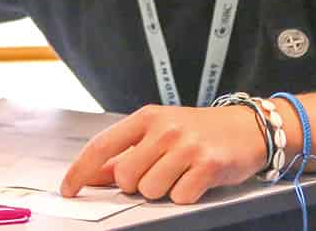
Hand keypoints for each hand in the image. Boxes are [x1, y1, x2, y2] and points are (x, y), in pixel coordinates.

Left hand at [60, 104, 268, 203]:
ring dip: (162, 191)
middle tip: (157, 173)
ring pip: (151, 190)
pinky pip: (180, 197)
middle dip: (136, 186)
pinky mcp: (208, 165)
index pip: (102, 145)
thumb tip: (92, 176)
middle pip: (126, 177)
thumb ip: (125, 154)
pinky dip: (185, 196)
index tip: (68, 188)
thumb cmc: (197, 131)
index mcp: (146, 118)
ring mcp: (186, 146)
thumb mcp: (158, 133)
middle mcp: (164, 129)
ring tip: (179, 174)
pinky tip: (195, 180)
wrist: (247, 127)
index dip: (81, 170)